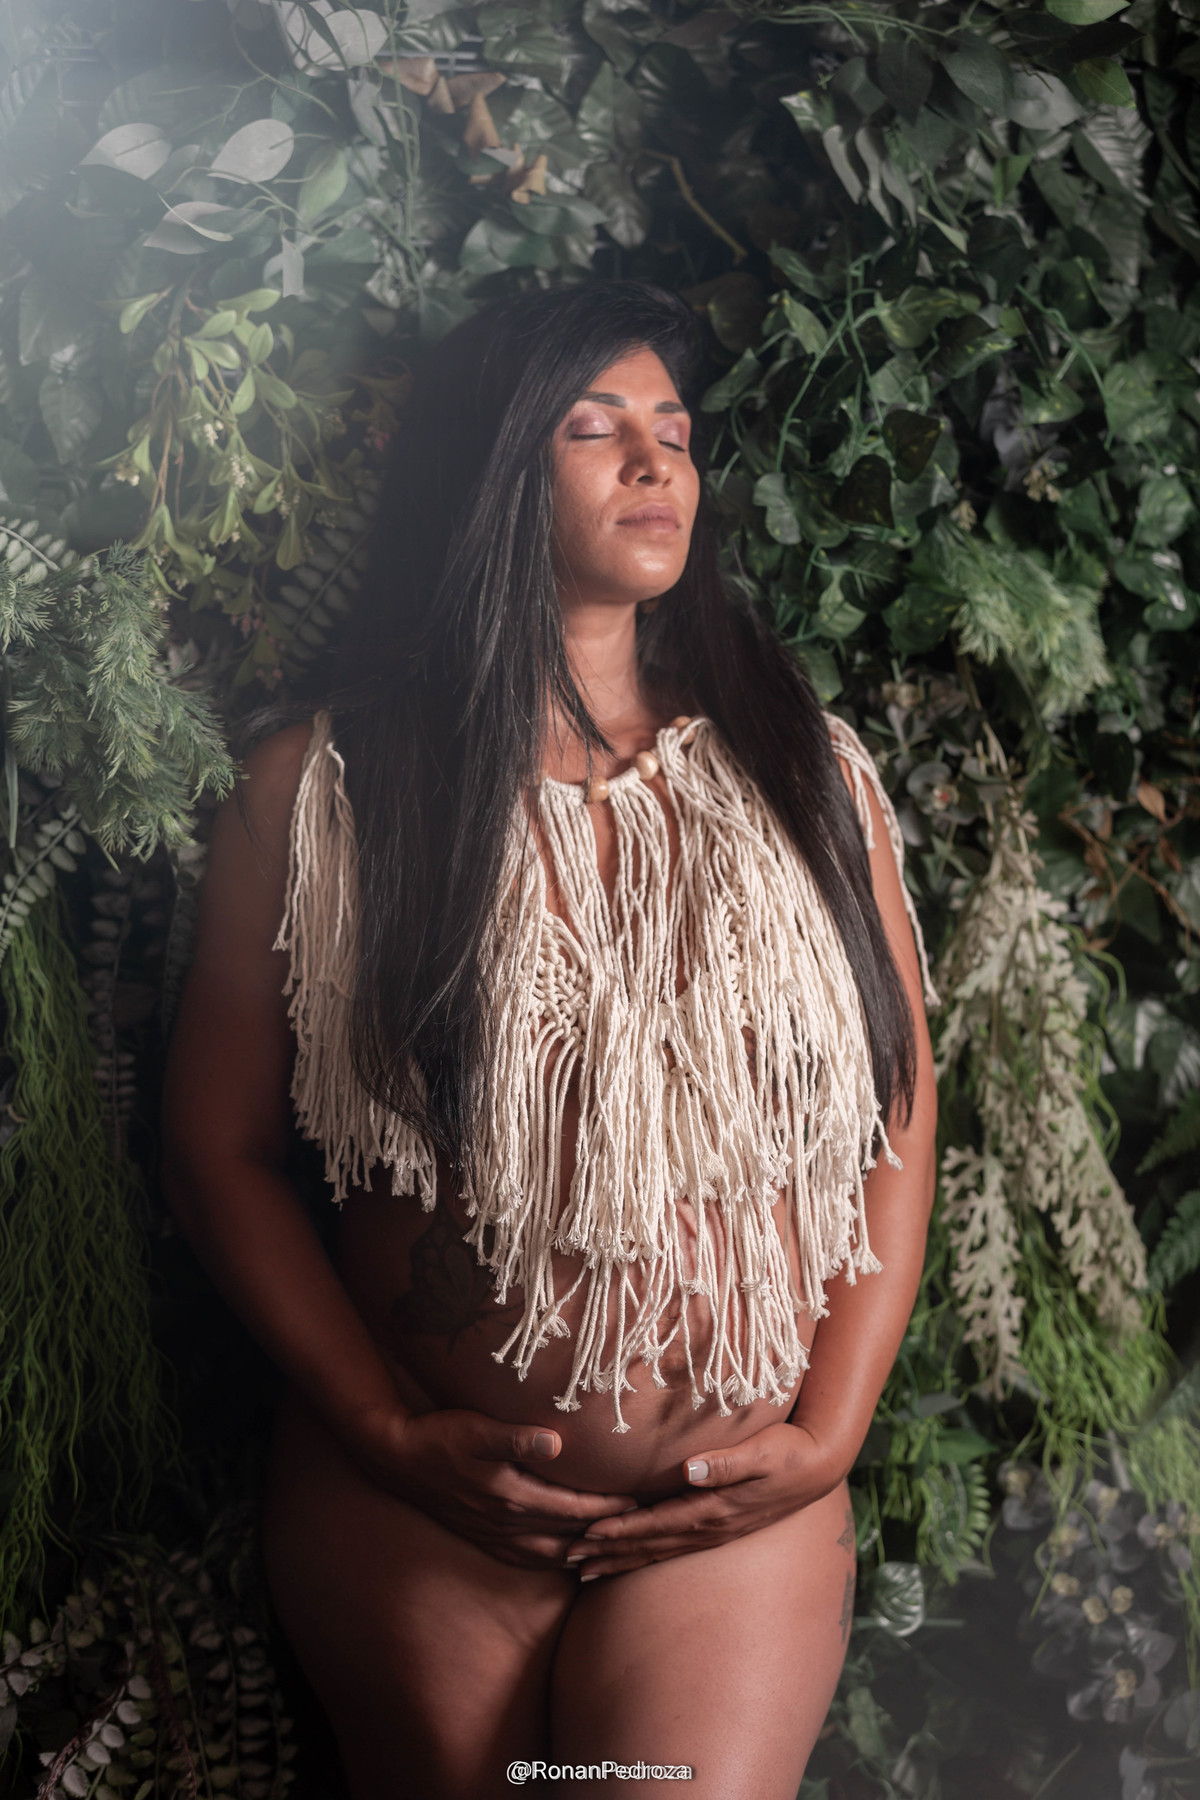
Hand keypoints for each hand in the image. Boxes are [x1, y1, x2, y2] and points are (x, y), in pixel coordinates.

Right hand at [348, 1404, 638, 1570]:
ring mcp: (492, 1533)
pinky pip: (525, 1558)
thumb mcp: (476, 1428)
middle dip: (603, 1534)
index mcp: (510, 1495)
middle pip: (567, 1537)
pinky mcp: (481, 1535)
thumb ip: (515, 1437)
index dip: (607, 1508)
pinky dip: (551, 1560)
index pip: (573, 1509)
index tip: (638, 1502)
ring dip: (580, 1551)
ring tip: (608, 1545)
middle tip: (636, 1527)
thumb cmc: (440, 1435)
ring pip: (548, 1555)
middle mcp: (505, 1522)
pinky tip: (562, 1556)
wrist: (397, 1458)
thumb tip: (556, 1443)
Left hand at [562, 1422, 844, 1581]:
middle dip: (609, 1552)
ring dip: (621, 1560)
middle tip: (568, 1559)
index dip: (620, 1529)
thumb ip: (727, 1461)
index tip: (585, 1534)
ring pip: (658, 1552)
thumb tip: (691, 1468)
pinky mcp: (721, 1527)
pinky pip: (673, 1547)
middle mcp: (711, 1527)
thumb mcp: (763, 1450)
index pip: (656, 1523)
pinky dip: (645, 1554)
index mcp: (714, 1509)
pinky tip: (629, 1556)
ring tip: (587, 1569)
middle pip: (650, 1545)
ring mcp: (716, 1532)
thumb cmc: (789, 1450)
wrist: (820, 1464)